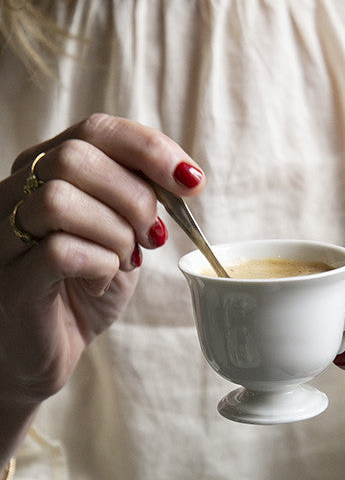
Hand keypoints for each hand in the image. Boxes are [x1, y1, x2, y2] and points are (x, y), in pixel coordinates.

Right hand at [0, 114, 204, 413]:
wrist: (44, 350)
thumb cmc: (83, 285)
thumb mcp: (121, 232)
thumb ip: (141, 197)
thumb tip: (184, 176)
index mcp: (45, 170)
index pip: (96, 130)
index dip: (150, 149)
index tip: (191, 182)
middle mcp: (15, 191)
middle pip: (76, 157)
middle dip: (134, 197)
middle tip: (151, 236)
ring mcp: (3, 235)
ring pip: (60, 199)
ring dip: (114, 234)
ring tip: (124, 260)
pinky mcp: (9, 279)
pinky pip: (58, 251)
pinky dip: (98, 265)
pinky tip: (99, 281)